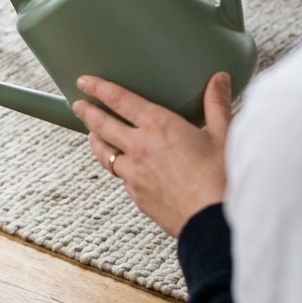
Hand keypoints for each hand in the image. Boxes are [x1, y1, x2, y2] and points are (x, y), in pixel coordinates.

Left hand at [72, 72, 232, 236]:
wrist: (216, 224)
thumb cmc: (223, 178)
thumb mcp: (224, 136)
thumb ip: (216, 104)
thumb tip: (219, 78)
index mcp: (159, 126)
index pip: (119, 100)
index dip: (98, 88)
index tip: (83, 82)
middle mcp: (140, 147)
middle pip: (102, 125)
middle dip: (87, 112)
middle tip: (77, 104)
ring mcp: (134, 174)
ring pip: (104, 153)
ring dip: (96, 141)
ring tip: (92, 134)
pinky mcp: (137, 196)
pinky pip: (122, 177)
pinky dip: (120, 168)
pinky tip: (124, 167)